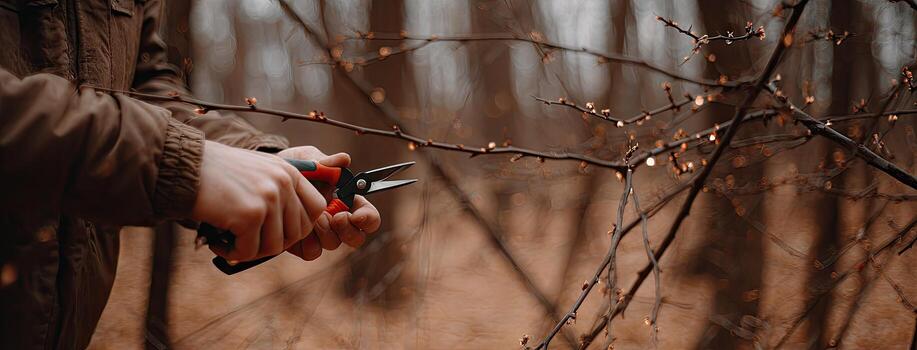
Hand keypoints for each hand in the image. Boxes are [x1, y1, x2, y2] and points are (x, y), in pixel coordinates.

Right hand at [191, 141, 326, 261]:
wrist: (182, 166)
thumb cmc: (216, 174)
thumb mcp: (258, 172)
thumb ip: (280, 192)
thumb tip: (297, 229)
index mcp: (289, 172)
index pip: (316, 208)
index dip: (299, 227)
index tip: (276, 232)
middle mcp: (283, 183)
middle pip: (297, 233)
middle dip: (272, 243)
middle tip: (248, 241)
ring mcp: (268, 198)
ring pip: (274, 246)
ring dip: (250, 250)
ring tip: (229, 241)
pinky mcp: (250, 214)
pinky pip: (249, 251)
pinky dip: (232, 253)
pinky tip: (217, 242)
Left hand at [277, 146, 381, 260]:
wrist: (265, 179)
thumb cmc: (292, 166)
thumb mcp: (308, 158)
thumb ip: (326, 162)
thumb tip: (344, 159)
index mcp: (345, 200)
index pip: (367, 216)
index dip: (368, 218)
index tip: (357, 214)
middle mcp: (336, 219)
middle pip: (356, 237)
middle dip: (349, 230)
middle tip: (336, 217)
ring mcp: (319, 233)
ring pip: (333, 244)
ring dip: (324, 231)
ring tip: (309, 216)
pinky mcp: (302, 243)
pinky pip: (312, 251)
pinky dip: (306, 241)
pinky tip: (296, 225)